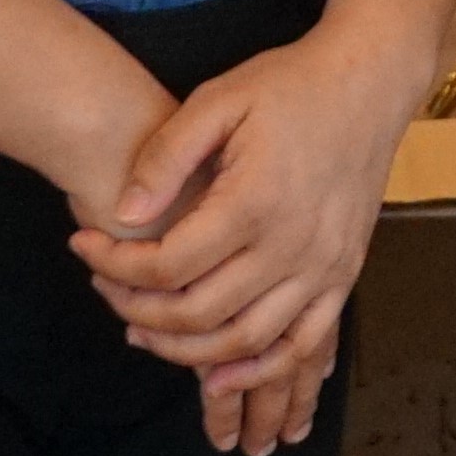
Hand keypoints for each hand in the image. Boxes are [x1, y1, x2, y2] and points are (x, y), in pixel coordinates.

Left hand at [69, 20, 426, 449]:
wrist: (371, 80)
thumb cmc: (291, 86)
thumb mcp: (218, 100)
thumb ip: (166, 157)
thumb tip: (124, 215)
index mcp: (254, 201)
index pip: (166, 265)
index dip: (113, 265)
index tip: (85, 245)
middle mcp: (292, 244)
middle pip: (197, 313)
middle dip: (135, 309)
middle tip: (106, 286)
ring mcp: (323, 265)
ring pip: (243, 341)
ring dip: (184, 350)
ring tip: (143, 329)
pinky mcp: (343, 274)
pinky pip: (301, 344)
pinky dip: (258, 370)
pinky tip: (219, 375)